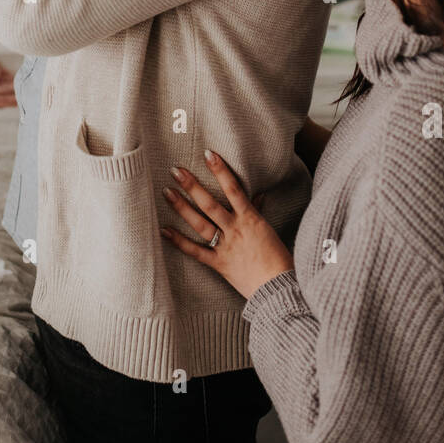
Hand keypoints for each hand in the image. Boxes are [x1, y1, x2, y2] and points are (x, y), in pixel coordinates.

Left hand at [160, 150, 293, 300]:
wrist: (279, 288)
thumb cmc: (278, 258)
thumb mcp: (268, 230)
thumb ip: (258, 212)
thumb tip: (258, 195)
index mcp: (251, 218)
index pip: (234, 188)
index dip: (221, 170)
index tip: (208, 154)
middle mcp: (235, 229)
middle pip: (210, 204)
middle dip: (192, 186)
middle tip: (175, 170)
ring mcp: (226, 246)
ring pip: (201, 224)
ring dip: (182, 208)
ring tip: (167, 192)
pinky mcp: (219, 264)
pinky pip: (196, 252)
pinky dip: (179, 242)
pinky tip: (164, 231)